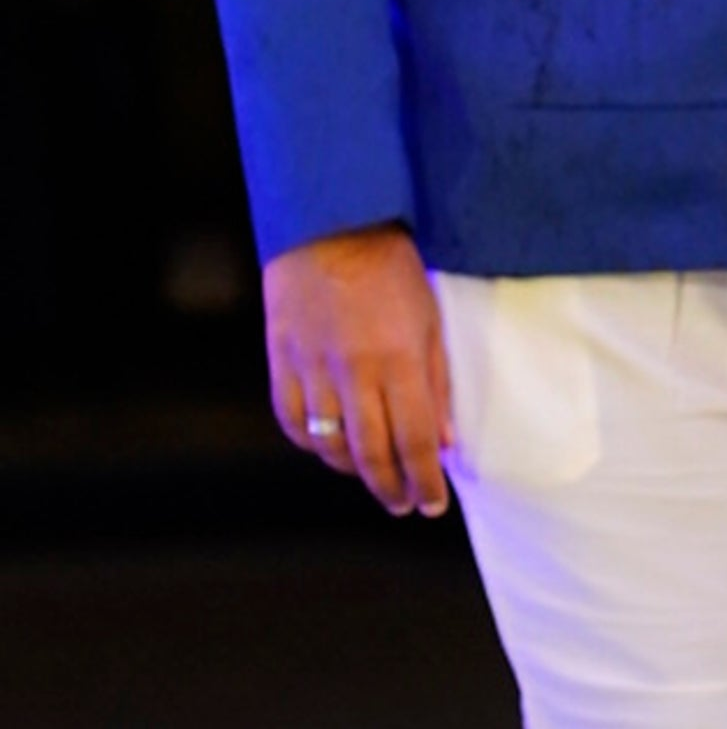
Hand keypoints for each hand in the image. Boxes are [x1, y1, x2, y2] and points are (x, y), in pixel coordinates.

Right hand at [264, 226, 453, 518]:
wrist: (328, 223)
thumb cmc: (391, 269)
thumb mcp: (430, 322)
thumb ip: (436, 385)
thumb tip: (443, 443)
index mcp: (397, 362)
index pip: (413, 444)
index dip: (423, 482)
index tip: (431, 504)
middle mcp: (352, 372)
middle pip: (370, 454)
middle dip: (390, 488)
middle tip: (403, 505)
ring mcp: (311, 367)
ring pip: (328, 444)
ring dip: (352, 470)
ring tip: (372, 476)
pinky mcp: (281, 359)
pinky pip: (292, 420)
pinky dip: (310, 443)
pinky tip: (328, 447)